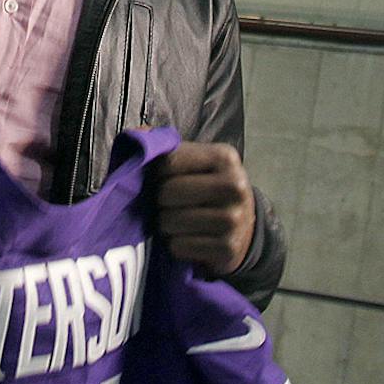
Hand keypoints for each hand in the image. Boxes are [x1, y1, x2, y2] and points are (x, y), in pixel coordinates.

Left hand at [153, 141, 255, 277]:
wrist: (245, 225)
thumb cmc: (208, 187)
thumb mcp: (196, 161)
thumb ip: (166, 147)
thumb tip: (138, 134)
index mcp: (224, 157)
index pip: (169, 163)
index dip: (157, 173)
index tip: (162, 179)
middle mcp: (234, 186)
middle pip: (168, 192)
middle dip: (160, 200)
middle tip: (168, 204)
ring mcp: (234, 219)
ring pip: (170, 221)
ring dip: (165, 224)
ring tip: (176, 221)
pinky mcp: (228, 249)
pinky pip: (179, 246)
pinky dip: (175, 245)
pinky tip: (186, 238)